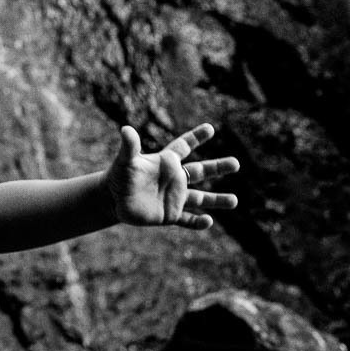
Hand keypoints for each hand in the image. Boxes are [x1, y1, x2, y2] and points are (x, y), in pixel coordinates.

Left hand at [105, 123, 239, 229]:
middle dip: (218, 167)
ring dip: (216, 200)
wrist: (113, 200)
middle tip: (236, 163)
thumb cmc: (118, 177)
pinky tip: (208, 222)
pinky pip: (187, 219)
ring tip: (234, 201)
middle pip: (200, 171)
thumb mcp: (125, 161)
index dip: (196, 137)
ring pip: (200, 199)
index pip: (184, 146)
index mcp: (166, 162)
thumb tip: (125, 129)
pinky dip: (197, 222)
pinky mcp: (169, 215)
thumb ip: (129, 146)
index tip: (210, 128)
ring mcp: (174, 198)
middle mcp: (174, 179)